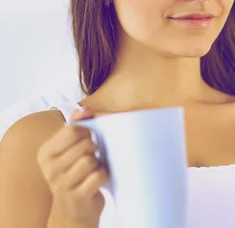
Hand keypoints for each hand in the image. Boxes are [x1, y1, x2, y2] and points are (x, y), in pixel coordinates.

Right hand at [37, 108, 107, 225]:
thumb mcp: (71, 150)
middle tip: (91, 158)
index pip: (72, 131)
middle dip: (94, 150)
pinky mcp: (76, 196)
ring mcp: (61, 184)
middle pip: (84, 145)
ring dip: (99, 164)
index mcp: (46, 152)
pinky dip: (103, 176)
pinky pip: (98, 176)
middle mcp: (49, 168)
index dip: (87, 132)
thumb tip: (84, 108)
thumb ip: (77, 126)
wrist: (74, 210)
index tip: (88, 140)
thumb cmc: (76, 174)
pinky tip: (97, 181)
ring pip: (91, 161)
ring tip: (93, 170)